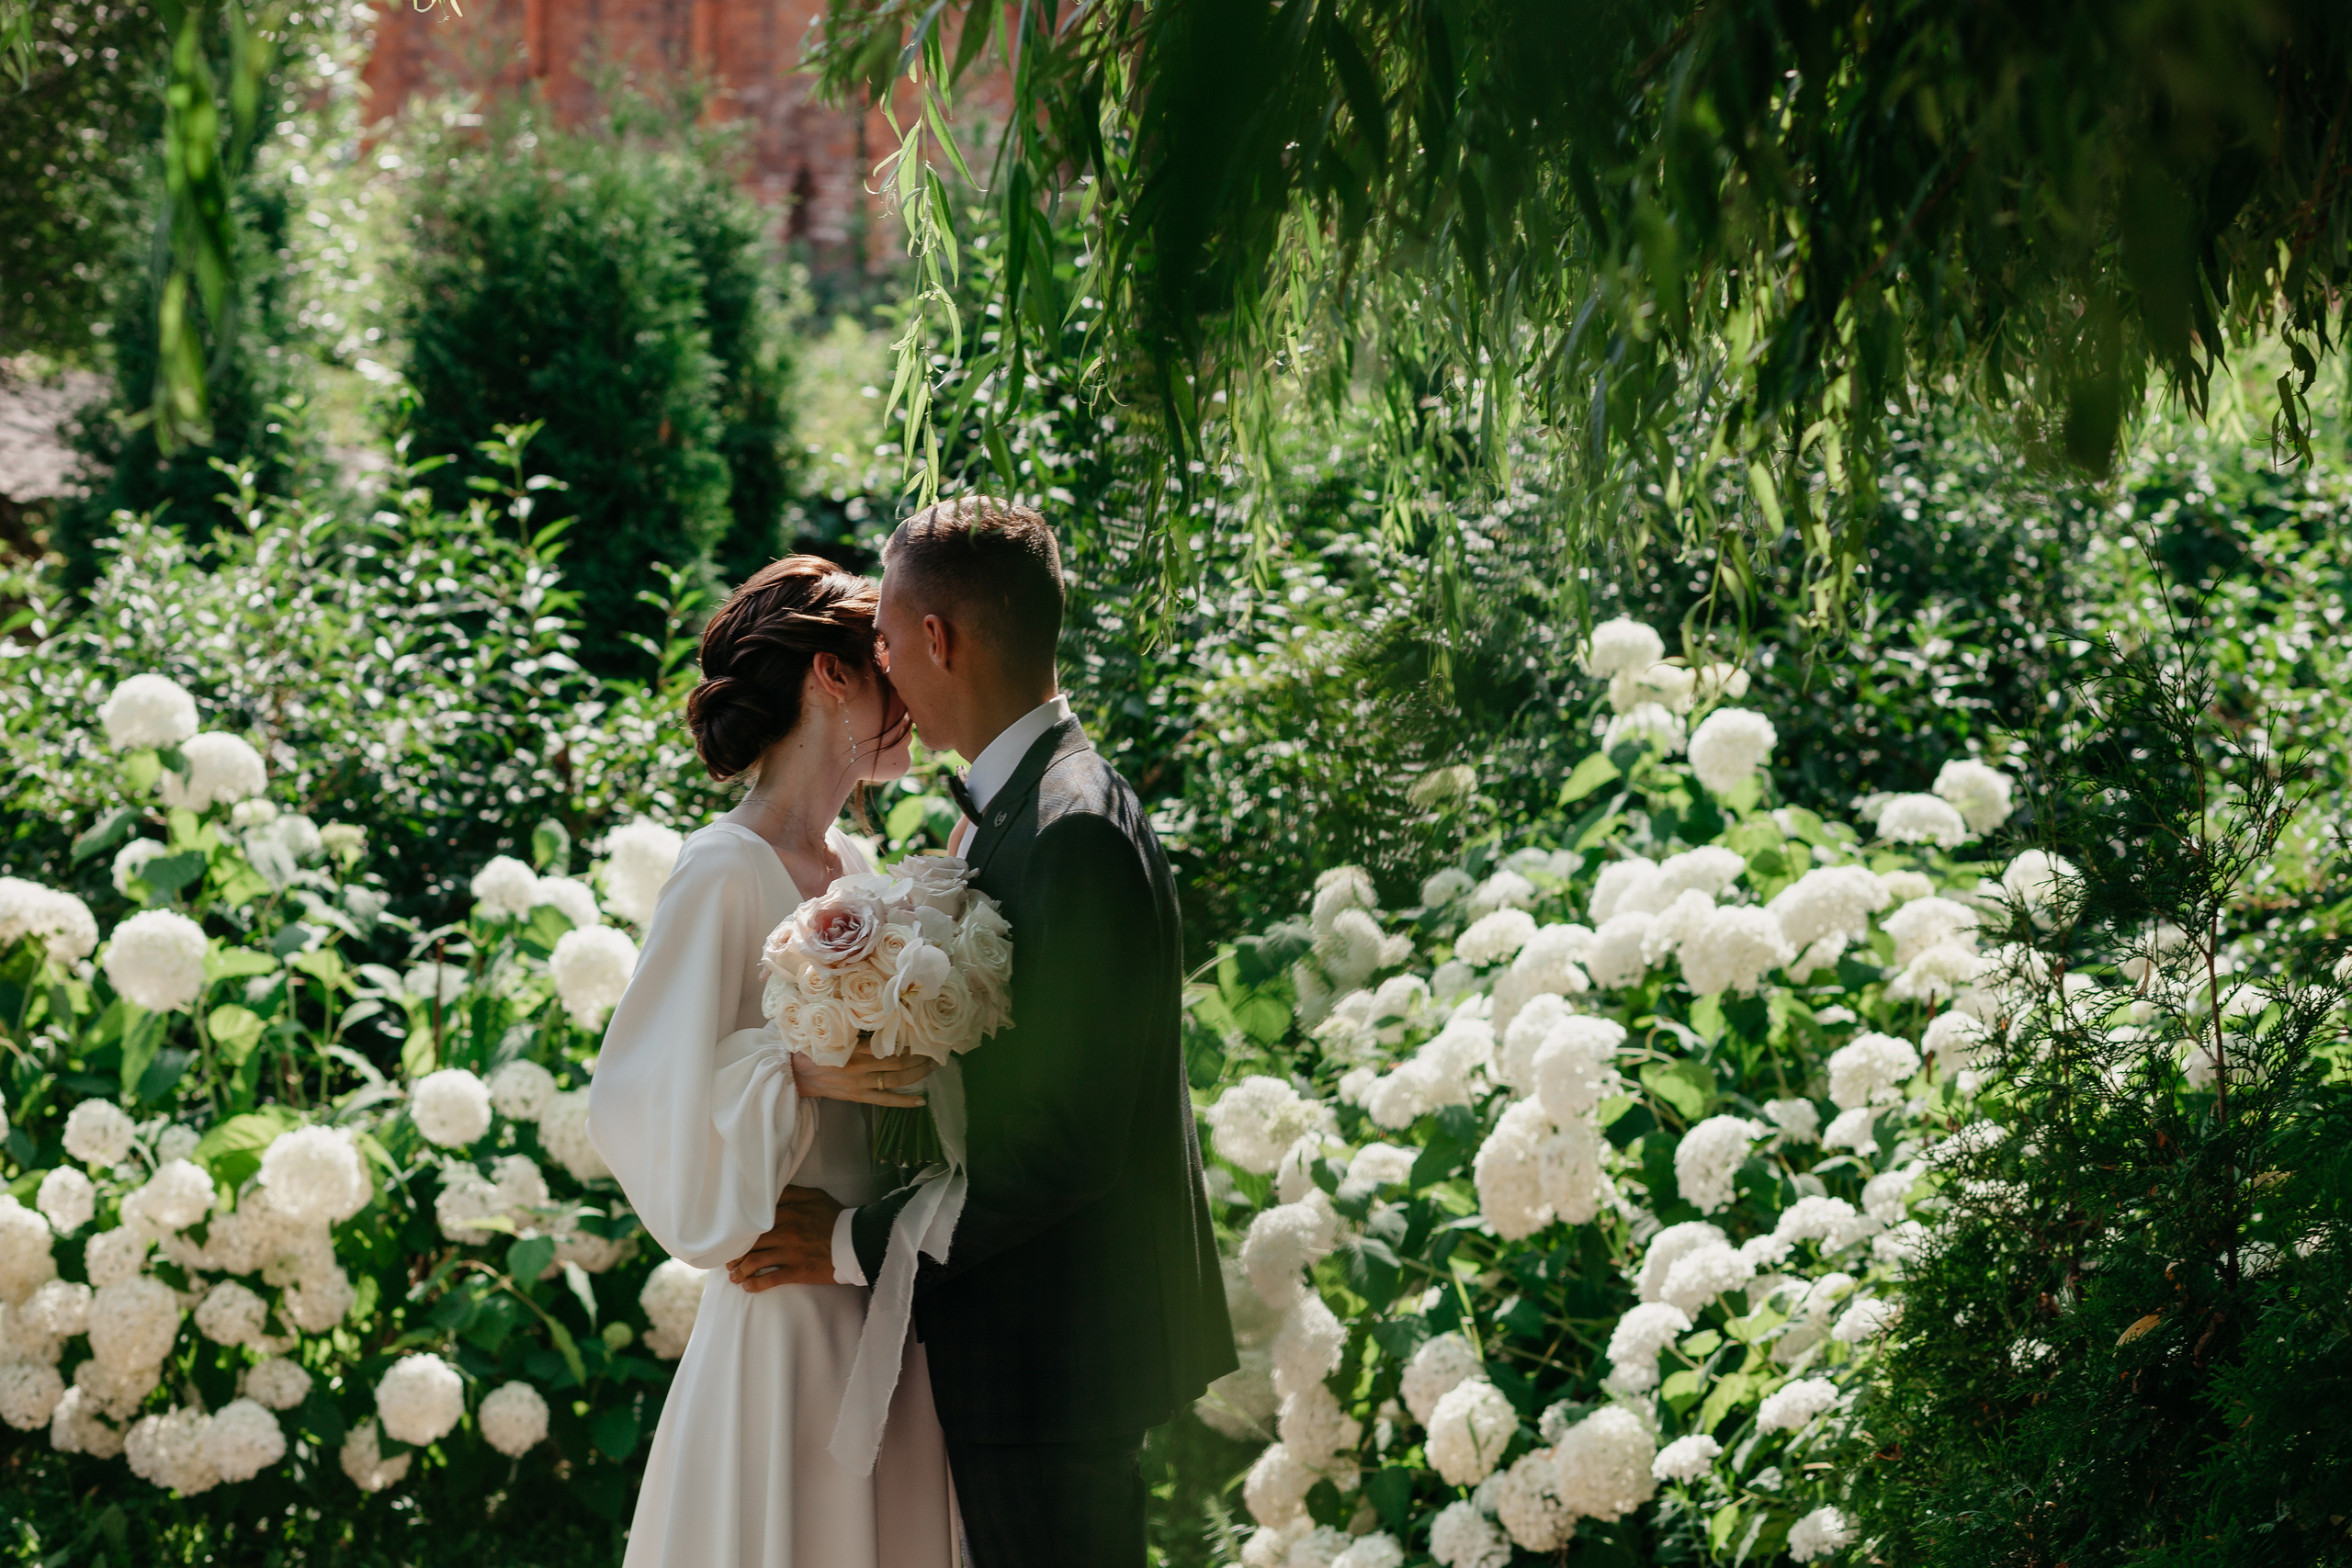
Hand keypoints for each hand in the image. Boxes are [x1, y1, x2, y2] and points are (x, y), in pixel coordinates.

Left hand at [727, 1186, 844, 1291]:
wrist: (858, 1240)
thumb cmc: (836, 1217)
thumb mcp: (815, 1196)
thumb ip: (791, 1193)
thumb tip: (770, 1192)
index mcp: (789, 1211)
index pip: (755, 1220)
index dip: (740, 1230)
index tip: (732, 1238)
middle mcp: (787, 1230)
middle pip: (750, 1242)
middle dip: (735, 1254)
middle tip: (729, 1262)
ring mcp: (792, 1252)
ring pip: (755, 1261)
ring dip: (740, 1271)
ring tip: (735, 1276)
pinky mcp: (799, 1271)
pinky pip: (770, 1279)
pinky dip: (755, 1284)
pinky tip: (748, 1287)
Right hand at [791, 1041, 935, 1106]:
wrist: (797, 1075)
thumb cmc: (814, 1049)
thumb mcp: (833, 1033)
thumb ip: (854, 1029)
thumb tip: (880, 1017)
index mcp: (854, 1047)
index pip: (888, 1044)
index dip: (909, 1041)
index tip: (923, 1035)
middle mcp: (861, 1066)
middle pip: (898, 1063)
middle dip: (919, 1058)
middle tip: (935, 1052)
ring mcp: (861, 1083)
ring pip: (896, 1080)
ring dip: (917, 1074)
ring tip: (932, 1068)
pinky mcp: (859, 1097)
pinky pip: (886, 1100)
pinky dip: (904, 1101)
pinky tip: (921, 1101)